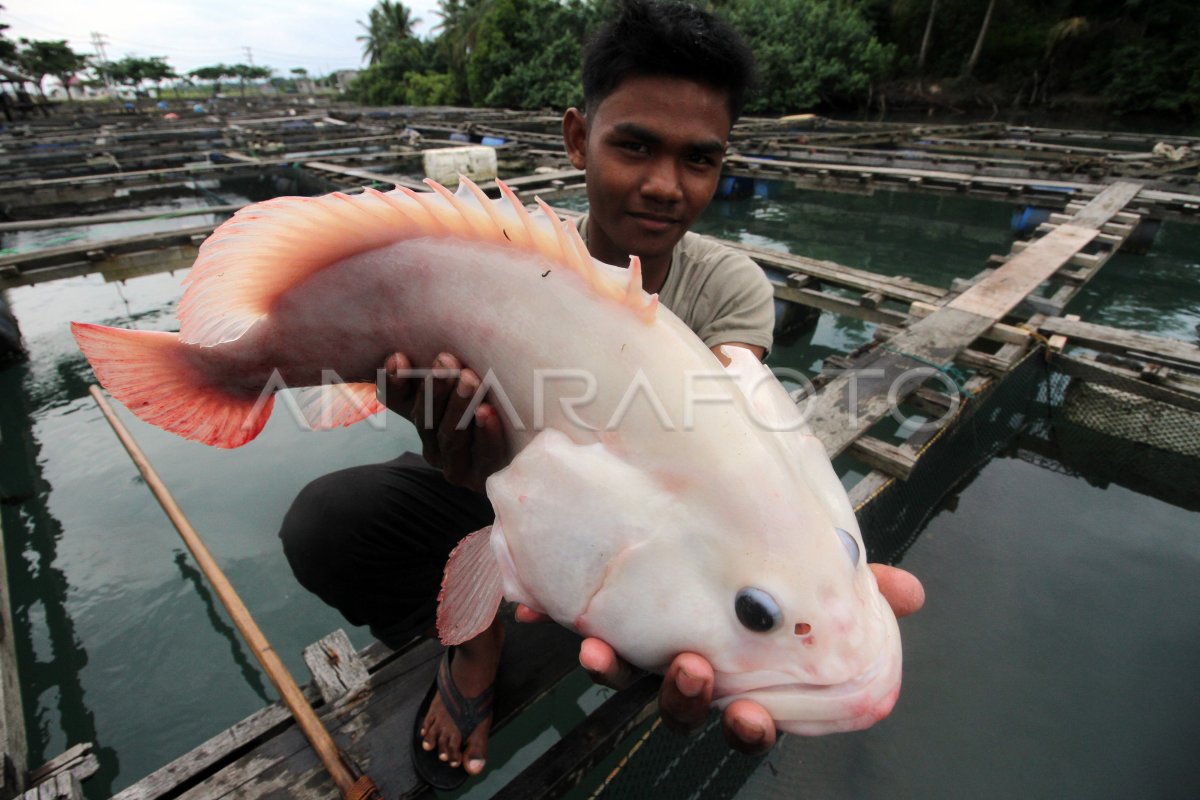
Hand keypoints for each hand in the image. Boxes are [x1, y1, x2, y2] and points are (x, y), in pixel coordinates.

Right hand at [380, 351, 506, 491]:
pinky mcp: (484, 478)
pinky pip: (484, 456)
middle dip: (436, 390)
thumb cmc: (488, 409)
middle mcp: (434, 449)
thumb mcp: (460, 391)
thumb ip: (435, 377)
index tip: (399, 358)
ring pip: (451, 438)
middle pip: (427, 422)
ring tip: (469, 380)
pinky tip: (488, 412)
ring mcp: (457, 467)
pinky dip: (485, 434)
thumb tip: (402, 357)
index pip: (399, 403)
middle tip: (446, 361)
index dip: (395, 382)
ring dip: (459, 408)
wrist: (522, 453)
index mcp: (422, 423)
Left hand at [551, 563, 924, 754]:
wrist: (681, 494)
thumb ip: (858, 579)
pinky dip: (552, 614)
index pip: (748, 709)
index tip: (749, 719)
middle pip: (681, 702)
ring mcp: (639, 637)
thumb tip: (912, 593)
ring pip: (623, 673)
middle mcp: (686, 656)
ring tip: (603, 651)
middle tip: (688, 670)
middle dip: (682, 695)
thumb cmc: (759, 550)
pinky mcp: (597, 607)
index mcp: (740, 660)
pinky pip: (570, 619)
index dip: (749, 724)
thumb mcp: (811, 563)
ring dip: (614, 668)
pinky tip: (538, 607)